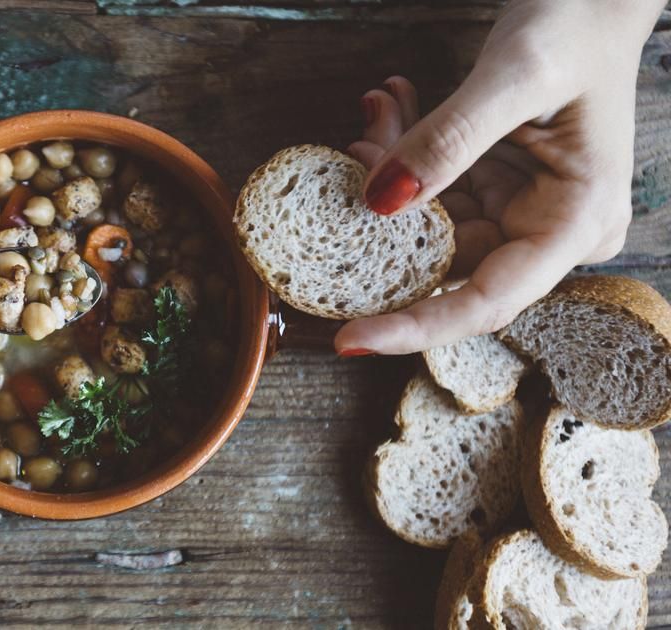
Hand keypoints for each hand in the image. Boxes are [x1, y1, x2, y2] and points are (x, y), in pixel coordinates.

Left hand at [334, 0, 664, 354]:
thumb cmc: (578, 26)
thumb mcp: (516, 75)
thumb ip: (448, 140)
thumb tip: (379, 202)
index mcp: (577, 222)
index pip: (485, 301)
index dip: (414, 325)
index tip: (347, 338)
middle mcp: (550, 228)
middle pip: (444, 257)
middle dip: (385, 215)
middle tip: (355, 146)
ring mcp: (521, 209)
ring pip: (427, 219)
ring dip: (389, 168)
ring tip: (378, 109)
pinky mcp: (496, 186)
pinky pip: (433, 188)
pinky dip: (402, 152)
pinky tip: (389, 106)